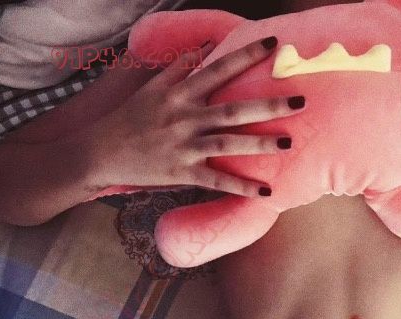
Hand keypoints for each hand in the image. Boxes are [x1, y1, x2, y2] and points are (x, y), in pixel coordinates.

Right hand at [87, 36, 306, 196]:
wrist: (100, 152)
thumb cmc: (129, 118)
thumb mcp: (151, 88)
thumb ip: (178, 68)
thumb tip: (203, 48)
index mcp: (179, 93)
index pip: (218, 69)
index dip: (246, 56)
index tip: (273, 45)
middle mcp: (184, 118)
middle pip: (232, 109)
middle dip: (268, 105)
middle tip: (300, 100)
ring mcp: (184, 146)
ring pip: (228, 144)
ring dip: (259, 143)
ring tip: (289, 141)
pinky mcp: (182, 172)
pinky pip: (216, 182)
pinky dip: (241, 188)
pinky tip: (266, 191)